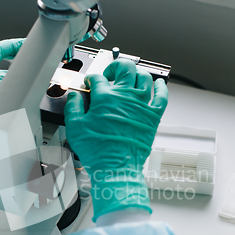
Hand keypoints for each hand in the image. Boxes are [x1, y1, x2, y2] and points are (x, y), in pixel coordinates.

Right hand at [64, 59, 167, 220]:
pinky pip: (162, 96)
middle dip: (115, 67)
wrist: (115, 168)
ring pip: (144, 77)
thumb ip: (73, 107)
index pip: (98, 79)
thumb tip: (74, 96)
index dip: (92, 79)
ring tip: (130, 77)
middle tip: (110, 74)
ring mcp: (141, 105)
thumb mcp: (75, 127)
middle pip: (125, 68)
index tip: (90, 84)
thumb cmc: (98, 151)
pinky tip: (158, 84)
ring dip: (136, 73)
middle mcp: (125, 97)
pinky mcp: (153, 116)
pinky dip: (161, 87)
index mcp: (105, 98)